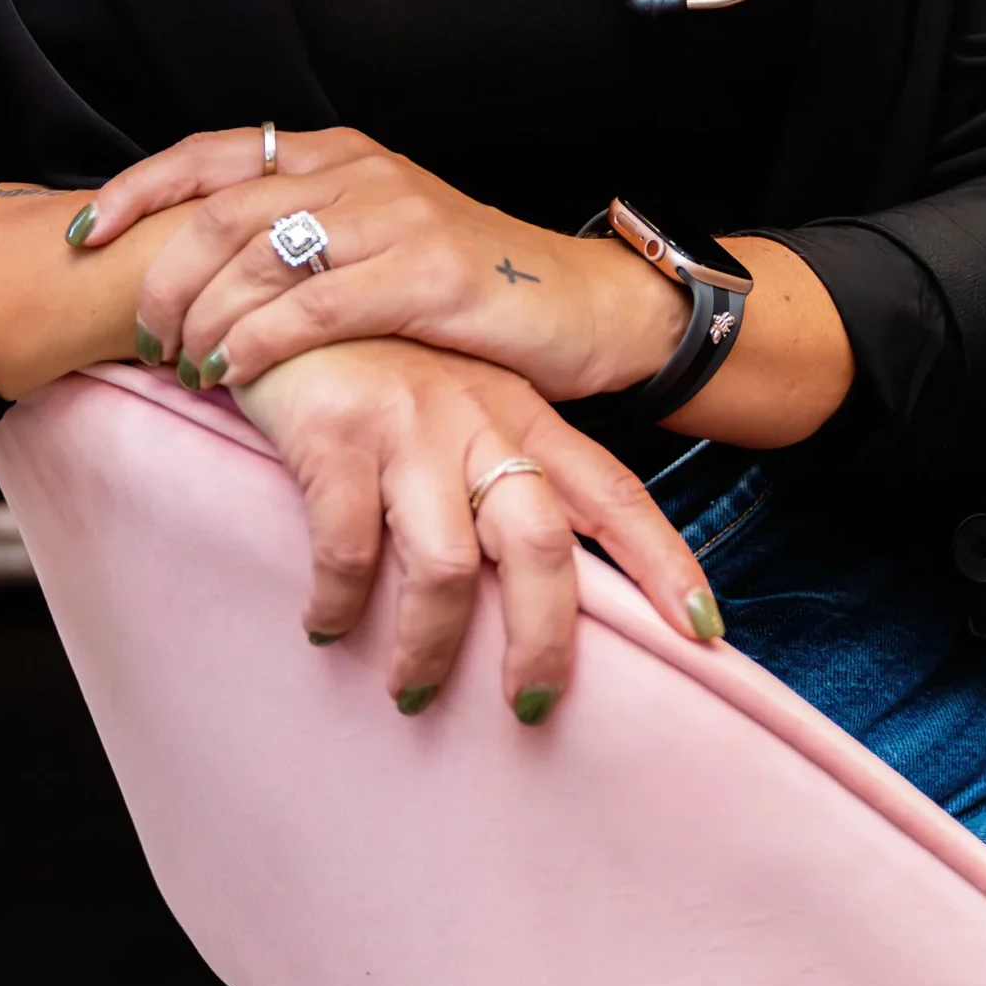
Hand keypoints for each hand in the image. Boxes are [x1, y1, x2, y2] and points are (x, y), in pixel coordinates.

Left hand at [76, 125, 686, 403]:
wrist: (580, 306)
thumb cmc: (463, 289)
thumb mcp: (370, 245)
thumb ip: (295, 243)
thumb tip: (192, 275)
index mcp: (335, 156)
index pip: (211, 154)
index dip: (139, 191)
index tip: (85, 236)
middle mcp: (358, 172)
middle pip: (220, 209)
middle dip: (162, 276)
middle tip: (141, 336)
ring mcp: (395, 217)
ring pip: (260, 256)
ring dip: (204, 316)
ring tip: (181, 363)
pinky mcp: (430, 274)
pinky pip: (318, 307)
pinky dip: (261, 341)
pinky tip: (234, 372)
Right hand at [233, 336, 724, 721]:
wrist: (282, 281)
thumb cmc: (369, 354)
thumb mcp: (452, 395)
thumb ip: (493, 465)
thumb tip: (528, 575)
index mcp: (519, 408)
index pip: (611, 490)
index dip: (663, 559)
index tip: (703, 626)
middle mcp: (474, 416)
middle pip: (539, 546)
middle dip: (543, 640)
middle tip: (529, 705)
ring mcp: (406, 425)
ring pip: (445, 570)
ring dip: (429, 650)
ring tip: (411, 692)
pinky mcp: (336, 436)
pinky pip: (350, 553)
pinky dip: (340, 607)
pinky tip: (327, 625)